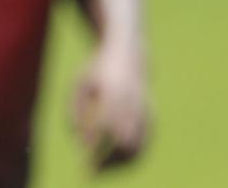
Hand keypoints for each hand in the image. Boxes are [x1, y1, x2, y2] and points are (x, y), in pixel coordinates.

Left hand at [71, 46, 149, 170]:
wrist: (127, 54)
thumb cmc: (95, 73)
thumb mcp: (79, 87)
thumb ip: (75, 114)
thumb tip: (80, 146)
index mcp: (112, 94)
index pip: (105, 131)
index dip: (96, 151)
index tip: (85, 167)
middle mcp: (132, 104)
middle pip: (124, 144)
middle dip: (109, 163)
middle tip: (92, 173)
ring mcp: (145, 110)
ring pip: (137, 147)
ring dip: (120, 164)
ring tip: (102, 170)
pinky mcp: (151, 116)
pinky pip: (144, 144)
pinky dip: (131, 157)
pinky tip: (115, 162)